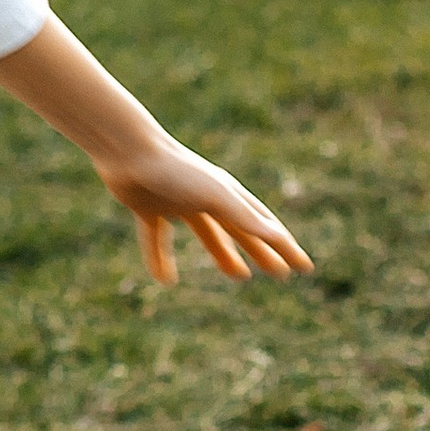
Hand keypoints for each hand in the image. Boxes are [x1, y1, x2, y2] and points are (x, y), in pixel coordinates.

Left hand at [96, 135, 313, 288]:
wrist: (126, 150)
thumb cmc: (174, 170)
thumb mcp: (215, 196)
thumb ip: (245, 217)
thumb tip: (279, 237)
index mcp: (226, 193)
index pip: (263, 224)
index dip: (284, 246)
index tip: (303, 266)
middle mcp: (205, 196)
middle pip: (239, 230)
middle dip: (260, 251)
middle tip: (279, 275)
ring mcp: (177, 201)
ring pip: (207, 234)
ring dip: (223, 254)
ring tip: (239, 276)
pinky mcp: (148, 206)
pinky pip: (156, 238)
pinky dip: (160, 258)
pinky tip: (165, 280)